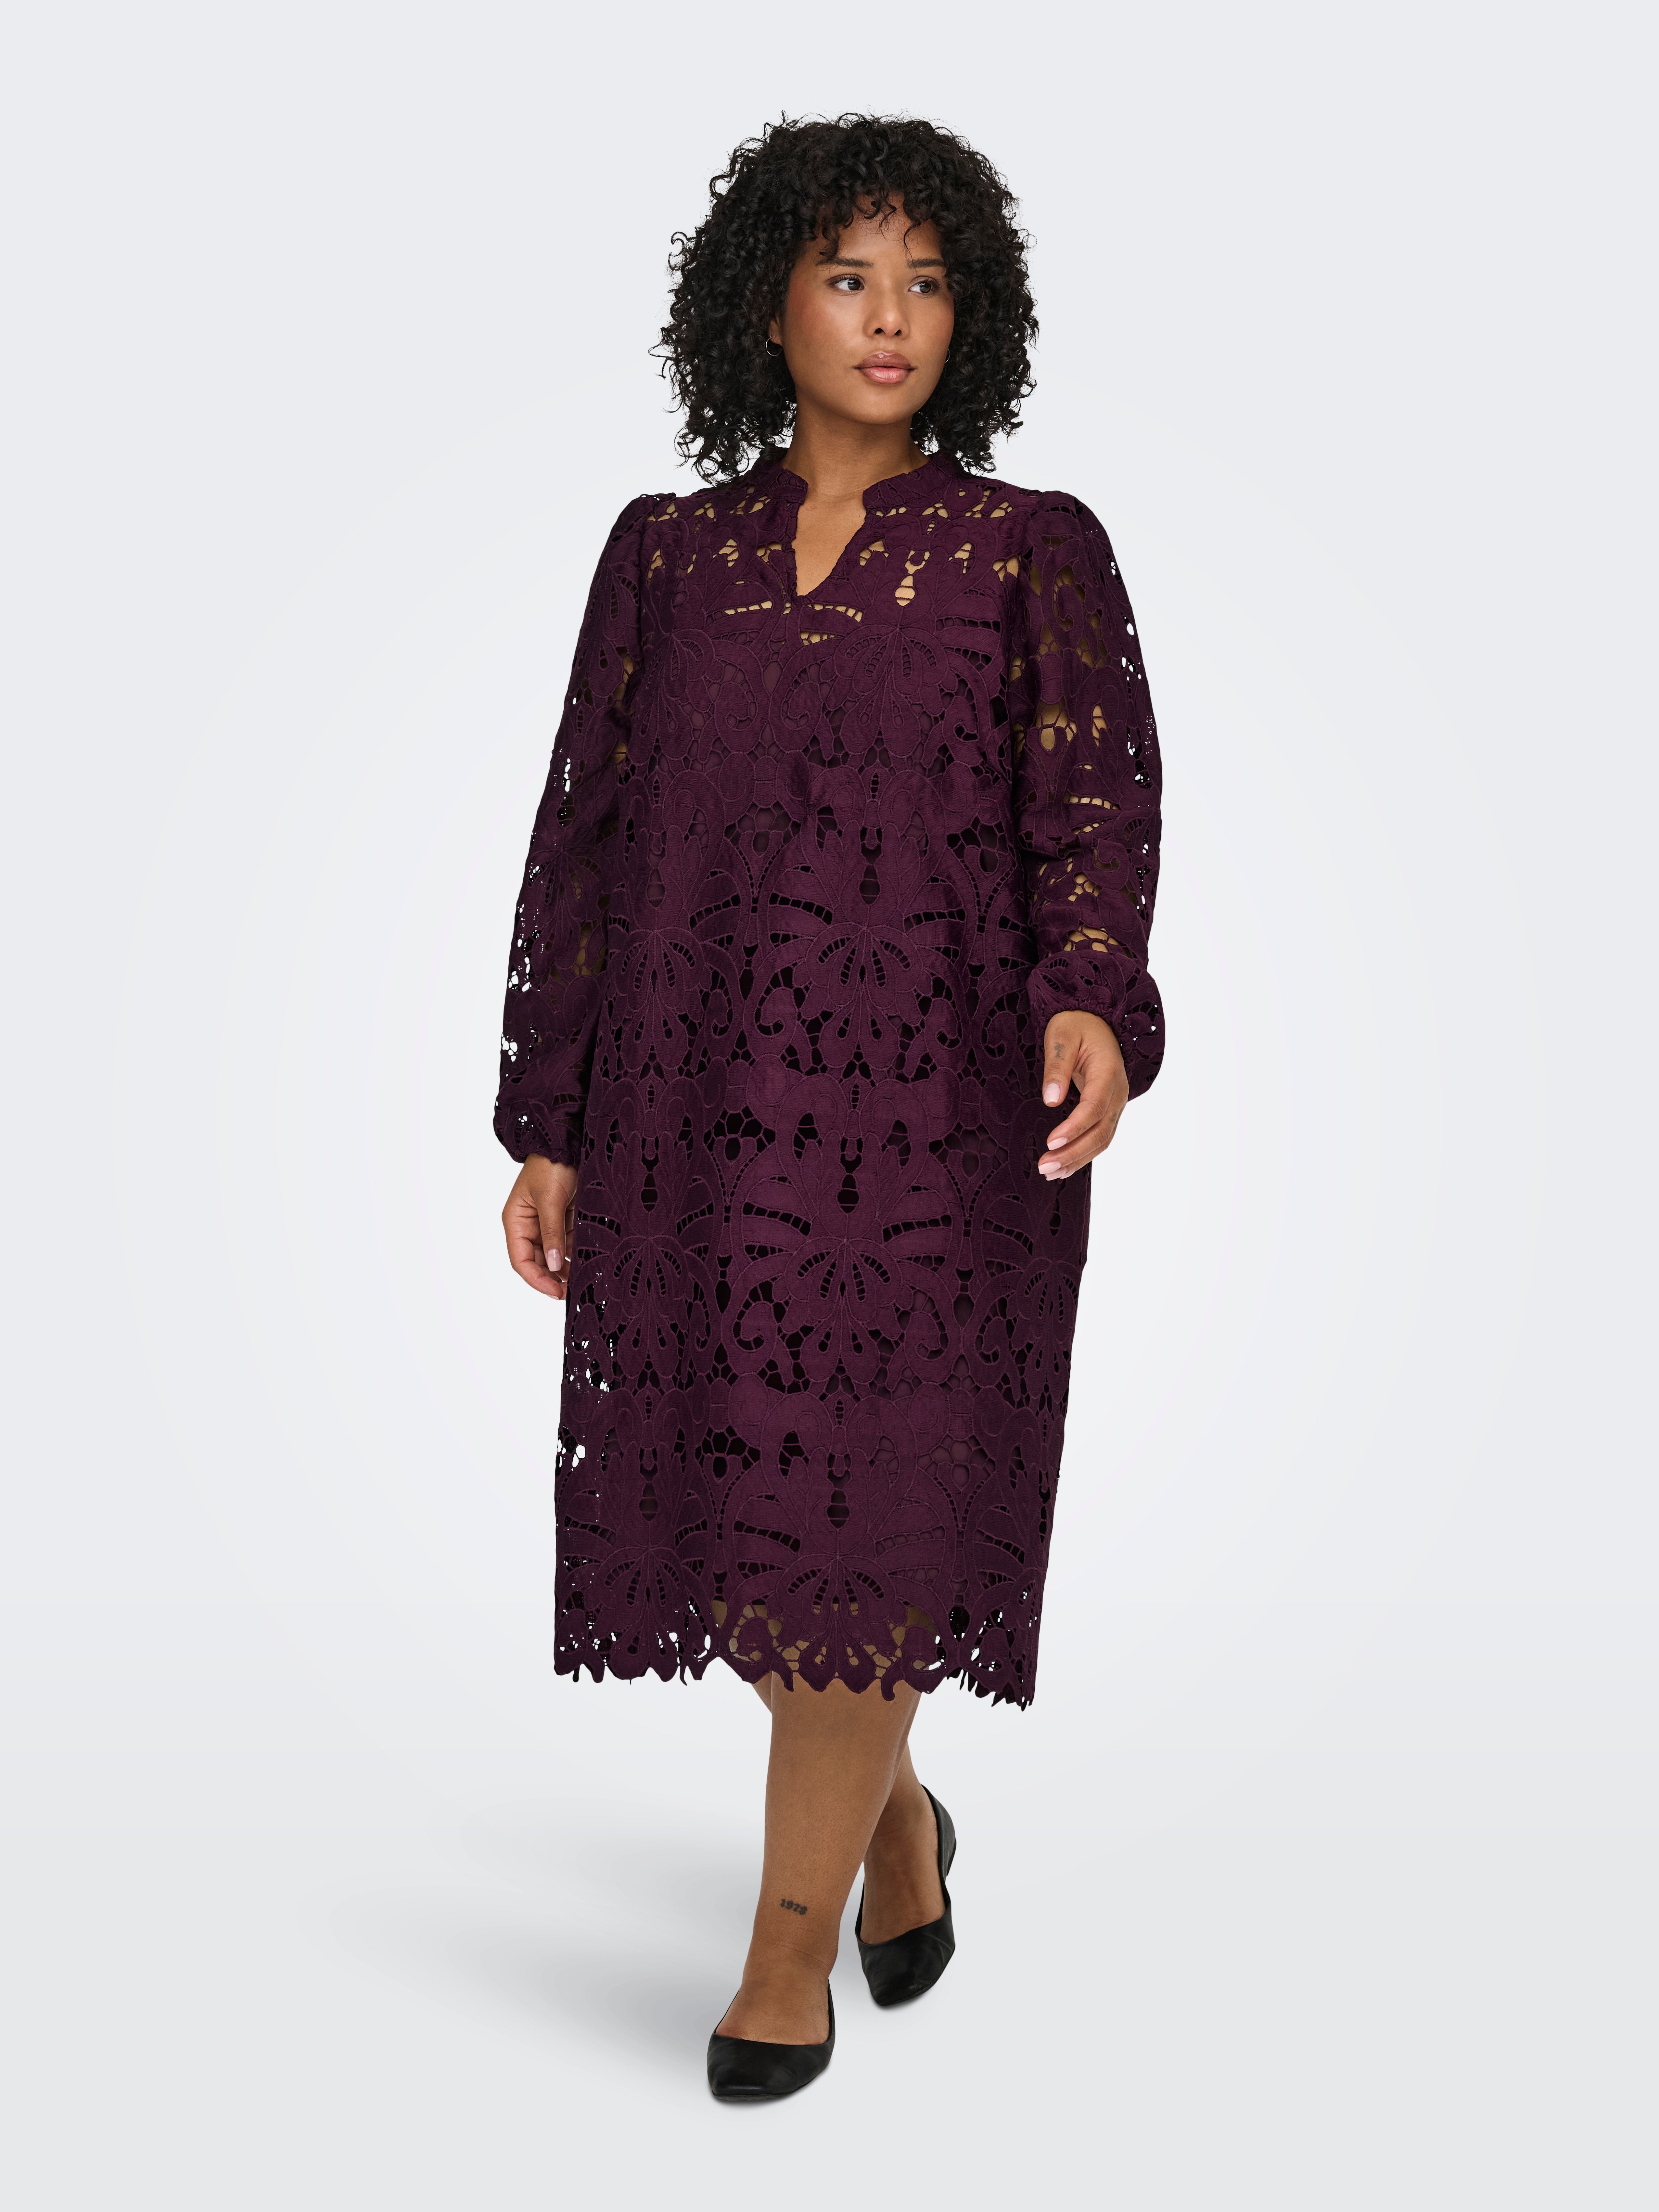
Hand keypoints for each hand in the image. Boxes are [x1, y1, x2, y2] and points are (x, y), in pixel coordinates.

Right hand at [502, 1154, 577, 1299]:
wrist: (566, 1141)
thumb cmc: (551, 1165)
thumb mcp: (550, 1200)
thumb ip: (552, 1233)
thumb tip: (554, 1265)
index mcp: (516, 1221)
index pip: (520, 1260)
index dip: (536, 1279)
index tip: (555, 1292)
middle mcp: (528, 1225)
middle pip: (537, 1261)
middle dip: (552, 1278)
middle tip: (573, 1292)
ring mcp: (546, 1223)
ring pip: (554, 1255)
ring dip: (566, 1268)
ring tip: (584, 1280)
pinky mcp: (563, 1218)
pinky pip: (568, 1242)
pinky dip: (576, 1253)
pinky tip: (589, 1262)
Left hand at [1038, 1012, 1128, 1180]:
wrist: (1095, 1020)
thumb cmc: (1076, 1025)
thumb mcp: (1062, 1036)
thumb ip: (1057, 1066)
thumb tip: (1051, 1100)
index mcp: (1109, 1071)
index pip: (1094, 1107)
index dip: (1074, 1128)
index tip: (1050, 1143)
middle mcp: (1118, 1091)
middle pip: (1100, 1131)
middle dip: (1073, 1153)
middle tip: (1044, 1167)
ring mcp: (1116, 1103)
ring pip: (1102, 1139)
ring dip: (1077, 1159)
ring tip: (1049, 1173)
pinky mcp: (1108, 1109)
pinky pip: (1100, 1137)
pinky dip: (1083, 1154)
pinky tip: (1064, 1167)